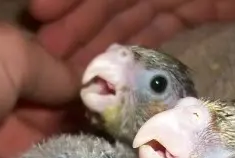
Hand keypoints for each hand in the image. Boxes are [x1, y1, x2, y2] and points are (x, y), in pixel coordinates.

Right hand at [29, 0, 234, 70]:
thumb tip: (70, 8)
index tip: (40, 17)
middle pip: (109, 3)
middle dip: (77, 28)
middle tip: (46, 60)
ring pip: (128, 20)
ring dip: (99, 45)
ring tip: (69, 74)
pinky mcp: (194, 9)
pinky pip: (156, 29)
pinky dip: (133, 48)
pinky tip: (112, 70)